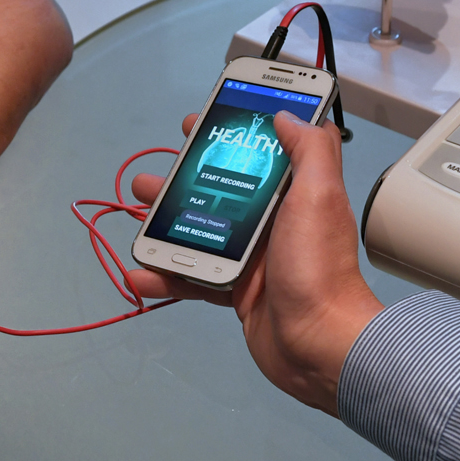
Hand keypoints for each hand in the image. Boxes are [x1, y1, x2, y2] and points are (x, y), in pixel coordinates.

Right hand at [126, 111, 382, 413]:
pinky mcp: (237, 290)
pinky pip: (193, 277)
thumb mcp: (319, 197)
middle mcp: (272, 222)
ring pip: (200, 230)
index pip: (261, 153)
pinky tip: (141, 273)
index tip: (204, 121)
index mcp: (292, 195)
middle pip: (219, 190)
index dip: (233, 134)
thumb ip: (309, 150)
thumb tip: (288, 115)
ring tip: (139, 215)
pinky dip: (165, 276)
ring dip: (165, 223)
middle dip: (183, 178)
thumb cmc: (320, 269)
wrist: (320, 345)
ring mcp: (253, 257)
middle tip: (155, 173)